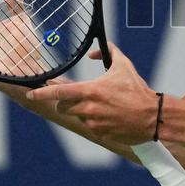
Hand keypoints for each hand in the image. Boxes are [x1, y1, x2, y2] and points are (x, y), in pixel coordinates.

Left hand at [26, 43, 156, 144]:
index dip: (42, 93)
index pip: (58, 92)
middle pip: (63, 107)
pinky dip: (96, 120)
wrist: (153, 116)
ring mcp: (93, 122)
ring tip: (104, 106)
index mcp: (90, 91)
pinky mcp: (100, 133)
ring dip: (83, 111)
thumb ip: (109, 52)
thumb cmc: (138, 90)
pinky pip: (91, 126)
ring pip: (78, 116)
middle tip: (75, 98)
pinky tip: (110, 115)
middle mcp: (88, 108)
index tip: (32, 93)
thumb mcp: (124, 66)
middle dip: (64, 102)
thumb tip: (93, 52)